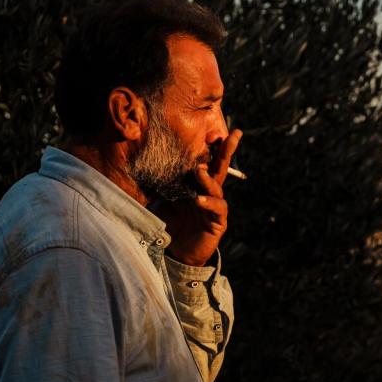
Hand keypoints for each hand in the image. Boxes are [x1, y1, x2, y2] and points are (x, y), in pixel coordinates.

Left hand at [157, 129, 242, 266]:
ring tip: (197, 171)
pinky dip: (209, 203)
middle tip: (234, 134)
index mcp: (198, 184)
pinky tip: (199, 199)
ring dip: (207, 178)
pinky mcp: (218, 222)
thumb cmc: (171, 224)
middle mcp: (210, 192)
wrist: (177, 252)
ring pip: (217, 187)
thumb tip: (147, 166)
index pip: (206, 161)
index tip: (213, 129)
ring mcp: (216, 207)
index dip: (211, 146)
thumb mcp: (164, 200)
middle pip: (220, 167)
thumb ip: (163, 185)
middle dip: (227, 150)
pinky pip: (217, 209)